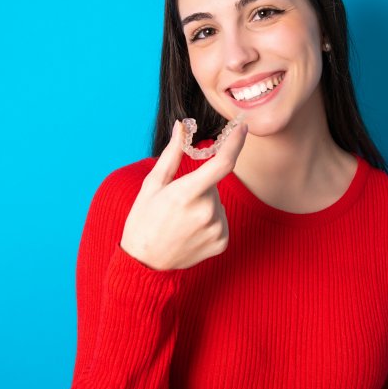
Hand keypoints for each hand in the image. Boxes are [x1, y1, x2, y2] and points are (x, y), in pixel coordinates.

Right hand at [119, 118, 247, 269]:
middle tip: (178, 202)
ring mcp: (216, 229)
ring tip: (182, 220)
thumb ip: (172, 154)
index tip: (242, 127)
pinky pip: (221, 221)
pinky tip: (191, 231)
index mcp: (186, 193)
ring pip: (217, 203)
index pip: (222, 163)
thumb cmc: (144, 219)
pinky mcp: (222, 242)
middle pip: (214, 185)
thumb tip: (182, 127)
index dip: (236, 142)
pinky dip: (210, 221)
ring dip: (205, 205)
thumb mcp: (153, 184)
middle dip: (201, 186)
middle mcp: (206, 212)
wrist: (145, 262)